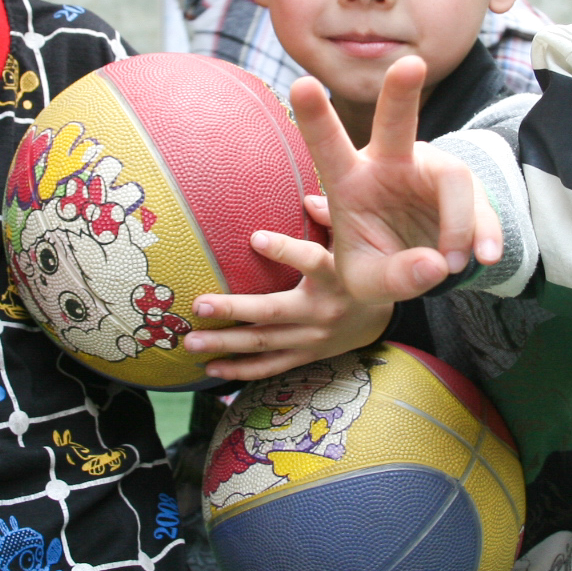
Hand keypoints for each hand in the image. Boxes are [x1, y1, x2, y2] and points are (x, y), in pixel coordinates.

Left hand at [186, 196, 393, 378]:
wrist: (380, 319)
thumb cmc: (359, 269)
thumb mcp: (353, 240)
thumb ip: (331, 218)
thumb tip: (306, 199)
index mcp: (336, 276)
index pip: (309, 261)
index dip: (284, 249)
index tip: (254, 237)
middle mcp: (323, 309)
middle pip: (273, 312)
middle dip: (234, 310)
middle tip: (199, 305)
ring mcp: (313, 338)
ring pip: (264, 343)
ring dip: (225, 344)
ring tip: (190, 341)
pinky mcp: (306, 356)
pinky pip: (271, 367)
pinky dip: (240, 371)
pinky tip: (211, 368)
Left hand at [292, 59, 501, 304]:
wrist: (417, 268)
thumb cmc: (377, 264)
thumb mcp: (368, 283)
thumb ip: (393, 279)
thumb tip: (435, 264)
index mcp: (349, 180)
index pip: (328, 147)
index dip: (315, 118)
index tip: (300, 84)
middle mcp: (390, 163)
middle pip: (396, 123)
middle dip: (401, 94)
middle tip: (410, 65)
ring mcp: (431, 170)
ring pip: (454, 177)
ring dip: (458, 224)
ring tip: (451, 264)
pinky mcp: (466, 189)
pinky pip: (482, 204)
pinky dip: (485, 233)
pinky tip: (486, 257)